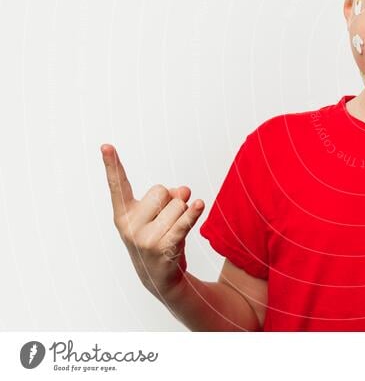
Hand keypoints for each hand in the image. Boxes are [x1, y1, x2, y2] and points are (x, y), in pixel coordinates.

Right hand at [101, 143, 204, 298]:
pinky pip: (184, 222)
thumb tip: (183, 191)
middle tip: (166, 221)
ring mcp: (146, 238)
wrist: (160, 277)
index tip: (106, 145)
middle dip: (171, 199)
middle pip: (161, 190)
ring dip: (184, 212)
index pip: (118, 185)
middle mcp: (130, 226)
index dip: (112, 165)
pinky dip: (194, 213)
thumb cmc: (158, 237)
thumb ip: (167, 197)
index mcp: (123, 215)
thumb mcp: (157, 216)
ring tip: (174, 231)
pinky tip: (200, 205)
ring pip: (178, 204)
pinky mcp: (165, 247)